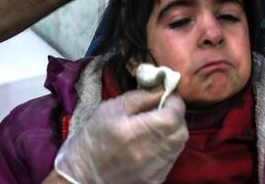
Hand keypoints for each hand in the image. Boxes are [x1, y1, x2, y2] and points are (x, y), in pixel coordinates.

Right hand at [53, 90, 187, 183]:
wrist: (83, 174)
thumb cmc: (93, 136)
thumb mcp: (110, 108)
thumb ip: (139, 97)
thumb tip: (162, 89)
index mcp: (133, 132)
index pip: (172, 116)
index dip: (174, 102)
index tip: (166, 94)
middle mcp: (147, 154)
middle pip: (181, 131)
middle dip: (176, 116)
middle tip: (162, 108)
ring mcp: (153, 170)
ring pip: (179, 145)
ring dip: (173, 131)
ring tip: (156, 125)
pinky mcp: (155, 179)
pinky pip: (172, 158)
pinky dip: (168, 146)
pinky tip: (152, 142)